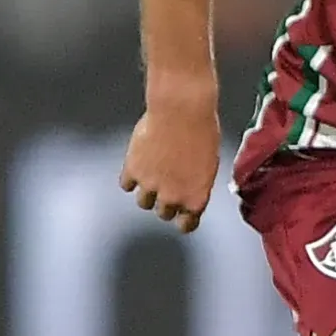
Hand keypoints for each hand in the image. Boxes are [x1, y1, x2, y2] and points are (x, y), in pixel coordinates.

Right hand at [121, 90, 219, 229]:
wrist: (181, 110)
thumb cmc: (202, 130)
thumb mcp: (210, 162)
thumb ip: (198, 182)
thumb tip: (192, 188)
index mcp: (196, 197)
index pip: (187, 225)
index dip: (183, 221)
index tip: (181, 218)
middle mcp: (173, 197)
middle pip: (163, 213)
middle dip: (165, 203)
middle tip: (167, 187)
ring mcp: (150, 186)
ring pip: (143, 202)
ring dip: (147, 192)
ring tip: (152, 176)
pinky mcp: (132, 171)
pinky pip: (126, 185)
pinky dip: (131, 177)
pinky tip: (137, 166)